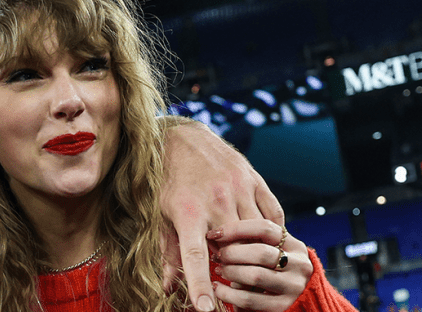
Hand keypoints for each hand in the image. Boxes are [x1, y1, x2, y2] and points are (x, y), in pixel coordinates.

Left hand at [159, 118, 284, 311]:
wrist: (182, 137)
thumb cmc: (167, 179)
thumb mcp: (160, 214)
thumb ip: (168, 251)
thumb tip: (169, 287)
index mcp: (188, 212)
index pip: (195, 258)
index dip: (201, 286)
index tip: (207, 309)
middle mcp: (216, 201)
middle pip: (233, 249)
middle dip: (232, 268)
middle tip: (228, 274)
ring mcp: (239, 189)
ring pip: (257, 234)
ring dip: (253, 251)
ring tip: (245, 258)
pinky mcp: (255, 180)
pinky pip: (273, 215)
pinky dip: (271, 232)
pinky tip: (263, 239)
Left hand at [208, 219, 312, 311]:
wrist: (292, 302)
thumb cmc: (270, 270)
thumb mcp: (271, 252)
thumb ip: (254, 242)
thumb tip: (218, 234)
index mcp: (295, 246)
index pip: (265, 228)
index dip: (235, 229)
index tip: (214, 233)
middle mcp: (299, 265)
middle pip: (260, 252)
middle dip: (231, 253)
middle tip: (217, 256)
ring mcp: (293, 287)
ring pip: (255, 275)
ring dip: (230, 272)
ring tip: (219, 270)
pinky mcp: (282, 306)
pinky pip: (249, 299)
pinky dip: (228, 293)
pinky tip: (218, 289)